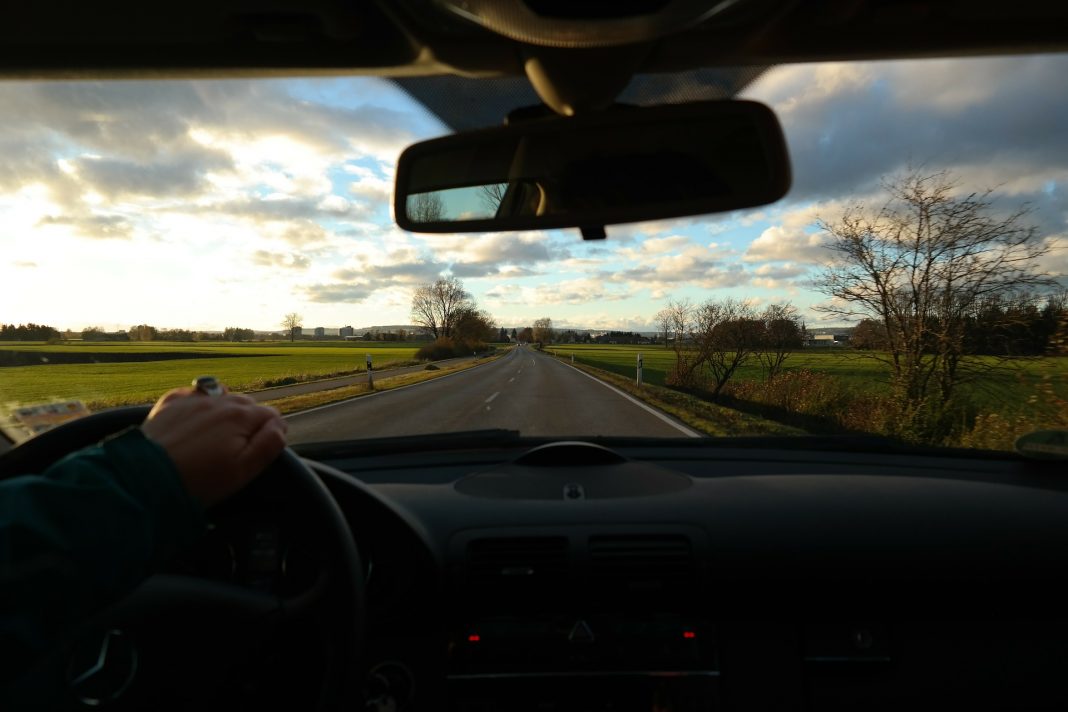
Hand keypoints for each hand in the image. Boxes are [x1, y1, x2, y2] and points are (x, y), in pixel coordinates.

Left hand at [141, 387, 287, 506]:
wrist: (146, 478)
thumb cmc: (199, 480)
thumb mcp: (243, 470)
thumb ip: (269, 444)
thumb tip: (280, 425)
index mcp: (241, 416)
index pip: (272, 415)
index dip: (271, 434)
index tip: (259, 452)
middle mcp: (220, 401)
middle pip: (249, 405)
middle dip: (249, 423)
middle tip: (237, 450)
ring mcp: (193, 399)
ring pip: (223, 397)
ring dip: (226, 412)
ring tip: (217, 438)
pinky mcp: (171, 403)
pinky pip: (194, 394)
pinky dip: (200, 404)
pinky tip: (196, 421)